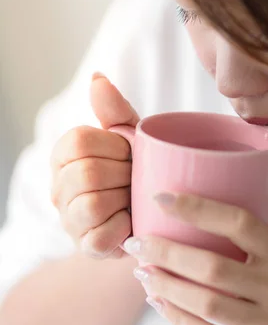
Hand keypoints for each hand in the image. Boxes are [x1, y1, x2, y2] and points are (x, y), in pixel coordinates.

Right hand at [51, 73, 137, 258]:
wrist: (153, 206)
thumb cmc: (138, 165)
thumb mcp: (131, 134)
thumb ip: (114, 109)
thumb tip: (97, 78)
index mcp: (64, 153)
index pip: (79, 141)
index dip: (114, 146)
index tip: (130, 153)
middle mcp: (58, 186)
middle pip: (87, 174)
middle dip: (124, 174)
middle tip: (138, 177)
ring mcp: (69, 219)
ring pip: (92, 204)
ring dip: (124, 200)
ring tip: (134, 198)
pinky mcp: (86, 247)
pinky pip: (102, 236)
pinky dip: (124, 228)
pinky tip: (132, 220)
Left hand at [126, 136, 267, 324]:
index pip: (240, 223)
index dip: (198, 208)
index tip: (160, 196)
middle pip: (214, 268)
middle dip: (168, 253)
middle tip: (137, 241)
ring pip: (207, 305)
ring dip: (167, 285)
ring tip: (139, 268)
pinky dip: (176, 318)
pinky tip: (155, 299)